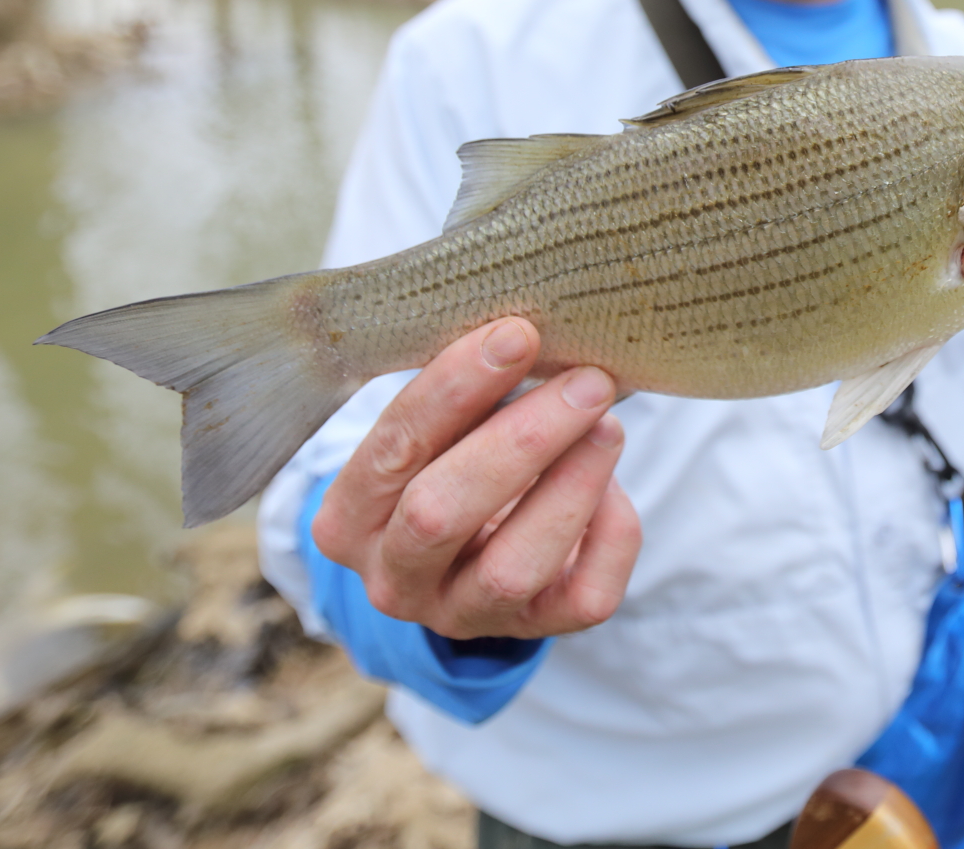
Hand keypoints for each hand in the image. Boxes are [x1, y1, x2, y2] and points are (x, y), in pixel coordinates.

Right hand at [309, 318, 642, 640]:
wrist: (470, 553)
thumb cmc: (450, 461)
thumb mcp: (434, 433)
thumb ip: (464, 395)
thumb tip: (528, 332)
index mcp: (349, 519)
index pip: (394, 449)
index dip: (455, 390)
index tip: (516, 335)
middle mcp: (393, 579)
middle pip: (441, 514)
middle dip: (522, 439)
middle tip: (586, 382)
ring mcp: (459, 615)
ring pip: (512, 568)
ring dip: (571, 485)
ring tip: (608, 424)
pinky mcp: (530, 632)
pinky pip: (582, 598)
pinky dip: (611, 533)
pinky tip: (614, 485)